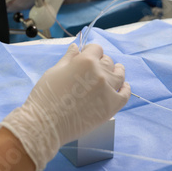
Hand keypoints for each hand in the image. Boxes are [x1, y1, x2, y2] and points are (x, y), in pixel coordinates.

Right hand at [0, 43, 129, 169]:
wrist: (46, 123)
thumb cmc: (46, 96)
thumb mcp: (55, 71)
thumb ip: (68, 58)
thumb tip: (76, 47)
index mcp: (85, 61)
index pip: (96, 48)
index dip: (91, 50)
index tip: (87, 54)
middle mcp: (100, 73)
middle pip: (108, 61)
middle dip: (101, 61)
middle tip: (94, 68)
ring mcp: (108, 90)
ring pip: (119, 75)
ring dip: (116, 71)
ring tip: (114, 72)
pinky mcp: (112, 106)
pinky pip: (125, 94)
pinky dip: (125, 88)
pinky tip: (123, 86)